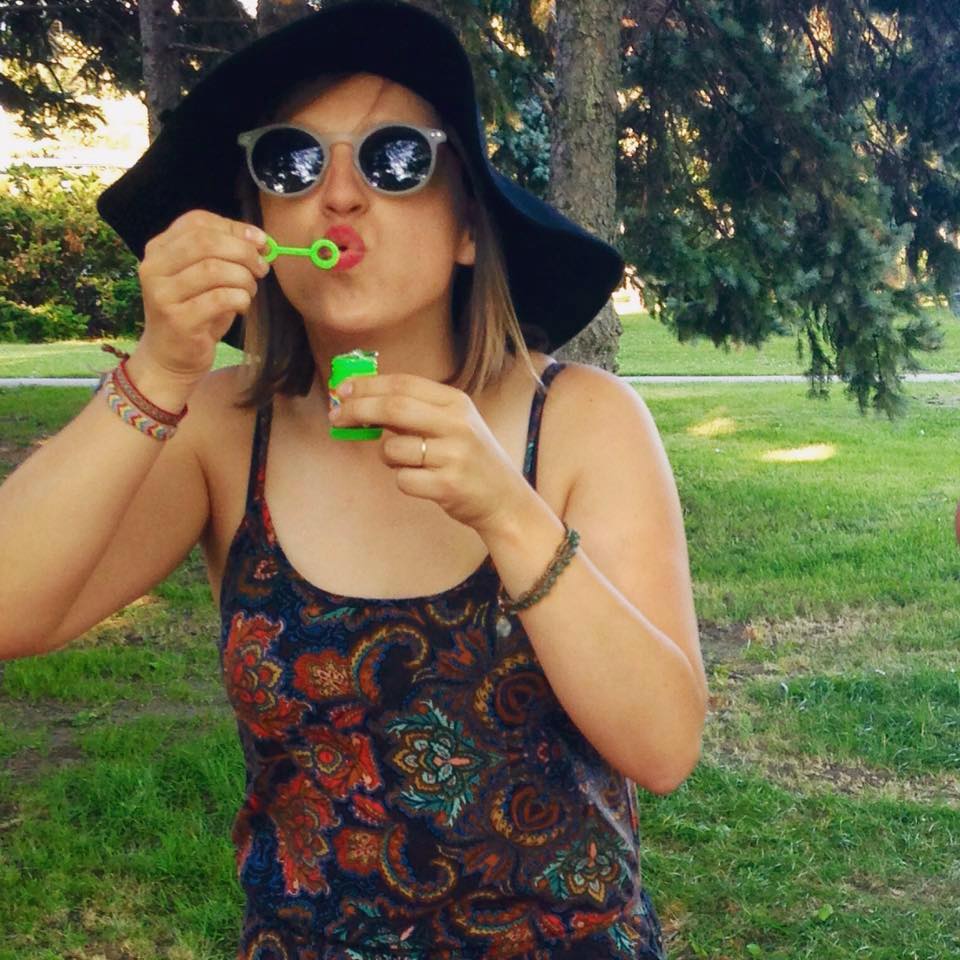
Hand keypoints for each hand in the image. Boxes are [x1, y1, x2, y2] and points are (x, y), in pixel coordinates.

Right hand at [137, 210, 269, 381]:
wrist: (171, 357)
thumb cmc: (196, 312)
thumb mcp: (207, 277)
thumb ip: (225, 254)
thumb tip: (260, 241)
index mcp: (160, 249)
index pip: (197, 222)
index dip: (234, 227)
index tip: (260, 241)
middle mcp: (154, 267)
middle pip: (206, 242)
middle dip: (243, 252)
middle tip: (262, 268)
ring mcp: (162, 294)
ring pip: (214, 270)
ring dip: (243, 278)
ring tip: (249, 290)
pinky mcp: (177, 320)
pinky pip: (219, 299)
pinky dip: (240, 299)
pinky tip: (241, 307)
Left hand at [330, 373, 529, 532]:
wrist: (505, 499)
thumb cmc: (470, 459)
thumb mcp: (453, 424)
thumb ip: (415, 411)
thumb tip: (362, 400)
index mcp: (456, 403)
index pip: (402, 384)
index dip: (368, 386)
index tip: (343, 391)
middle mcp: (457, 424)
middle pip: (393, 407)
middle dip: (358, 409)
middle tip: (337, 417)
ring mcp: (453, 455)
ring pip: (392, 449)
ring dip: (388, 457)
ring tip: (410, 463)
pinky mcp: (447, 485)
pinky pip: (402, 480)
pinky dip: (404, 481)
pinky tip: (424, 482)